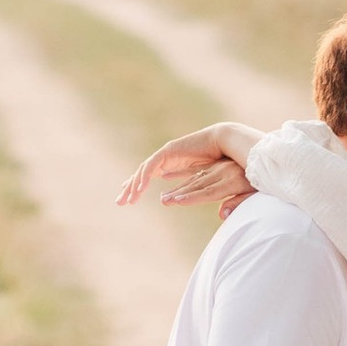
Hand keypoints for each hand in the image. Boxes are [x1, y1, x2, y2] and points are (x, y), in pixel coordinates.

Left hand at [119, 129, 257, 211]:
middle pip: (142, 173)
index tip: (130, 199)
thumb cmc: (219, 161)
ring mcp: (167, 153)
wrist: (226, 143)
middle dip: (130, 187)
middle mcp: (167, 159)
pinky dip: (145, 176)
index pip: (149, 176)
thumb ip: (187, 187)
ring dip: (135, 184)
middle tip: (120, 202)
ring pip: (144, 169)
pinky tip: (140, 188)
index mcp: (172, 165)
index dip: (139, 186)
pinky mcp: (170, 150)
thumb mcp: (200, 180)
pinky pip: (152, 164)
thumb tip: (177, 198)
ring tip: (129, 199)